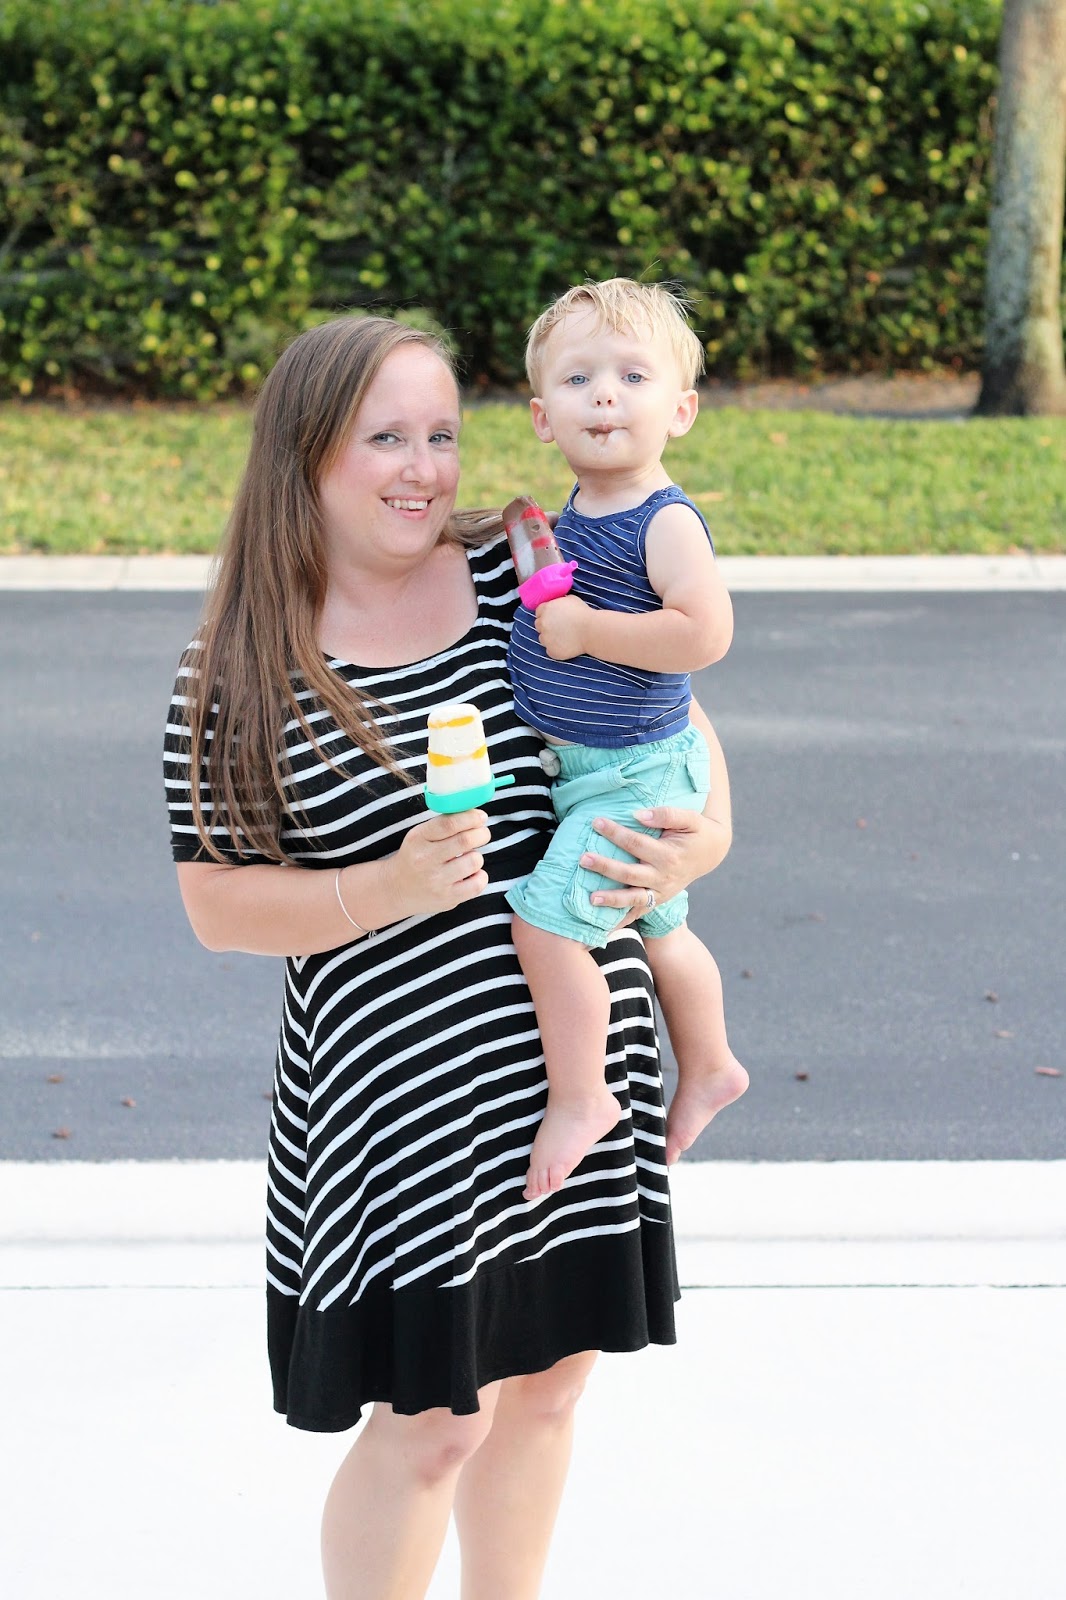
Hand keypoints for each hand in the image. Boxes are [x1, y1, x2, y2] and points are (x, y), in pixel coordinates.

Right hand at [389, 810, 490, 916]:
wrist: (396, 889)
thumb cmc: (416, 856)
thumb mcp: (421, 835)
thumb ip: (445, 824)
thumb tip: (477, 815)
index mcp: (418, 838)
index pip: (449, 823)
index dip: (471, 817)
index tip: (481, 817)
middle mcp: (425, 860)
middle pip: (465, 840)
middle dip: (481, 834)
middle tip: (483, 834)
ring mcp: (436, 881)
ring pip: (474, 861)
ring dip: (477, 856)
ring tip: (469, 858)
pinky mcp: (447, 898)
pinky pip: (477, 884)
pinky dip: (481, 876)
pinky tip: (472, 874)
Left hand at [535, 594, 591, 659]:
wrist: (591, 631)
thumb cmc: (583, 614)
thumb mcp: (571, 599)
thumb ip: (559, 602)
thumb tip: (558, 603)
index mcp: (546, 609)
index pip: (538, 612)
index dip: (546, 615)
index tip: (553, 618)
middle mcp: (543, 623)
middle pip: (539, 625)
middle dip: (547, 626)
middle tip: (559, 628)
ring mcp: (546, 638)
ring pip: (543, 639)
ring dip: (550, 638)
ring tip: (564, 637)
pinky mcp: (552, 651)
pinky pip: (550, 650)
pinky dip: (556, 649)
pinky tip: (566, 646)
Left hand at [579, 806, 726, 918]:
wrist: (711, 852)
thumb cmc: (698, 831)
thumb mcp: (691, 818)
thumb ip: (667, 814)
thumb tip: (638, 815)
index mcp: (670, 856)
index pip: (637, 843)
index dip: (616, 833)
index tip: (596, 822)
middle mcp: (664, 877)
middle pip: (630, 873)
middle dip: (606, 867)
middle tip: (583, 859)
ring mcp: (661, 892)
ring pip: (634, 899)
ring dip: (612, 899)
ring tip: (591, 899)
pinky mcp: (658, 900)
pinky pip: (638, 912)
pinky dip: (622, 920)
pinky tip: (604, 928)